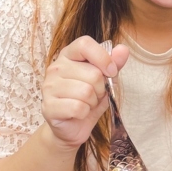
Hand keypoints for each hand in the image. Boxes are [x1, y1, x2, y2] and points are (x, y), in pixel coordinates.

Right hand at [41, 36, 129, 151]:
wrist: (73, 126)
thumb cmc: (88, 99)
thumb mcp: (105, 80)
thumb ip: (114, 63)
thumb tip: (123, 49)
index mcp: (68, 55)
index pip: (84, 44)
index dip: (103, 57)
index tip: (111, 72)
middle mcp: (55, 68)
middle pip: (93, 73)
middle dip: (100, 89)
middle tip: (94, 95)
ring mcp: (49, 87)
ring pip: (86, 92)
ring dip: (92, 102)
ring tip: (86, 104)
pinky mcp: (48, 106)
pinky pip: (78, 107)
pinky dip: (84, 113)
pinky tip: (78, 113)